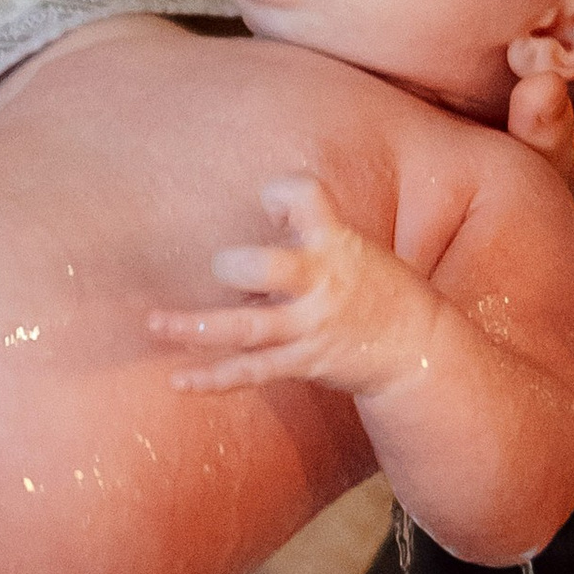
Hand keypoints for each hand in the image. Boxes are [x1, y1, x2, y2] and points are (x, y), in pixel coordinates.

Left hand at [148, 176, 434, 397]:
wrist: (418, 347)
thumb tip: (248, 231)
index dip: (281, 193)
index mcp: (335, 241)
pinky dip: (213, 378)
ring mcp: (311, 326)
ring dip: (196, 327)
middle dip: (235, 267)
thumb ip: (304, 233)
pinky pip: (252, 372)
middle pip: (268, 269)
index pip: (306, 197)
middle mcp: (321, 281)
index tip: (270, 202)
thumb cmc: (372, 287)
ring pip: (247, 328)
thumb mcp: (350, 245)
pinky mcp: (304, 362)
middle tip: (222, 268)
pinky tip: (179, 380)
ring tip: (155, 323)